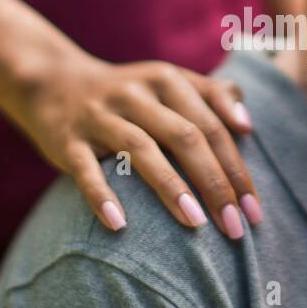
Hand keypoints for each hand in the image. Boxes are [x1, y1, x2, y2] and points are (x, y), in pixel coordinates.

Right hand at [14, 53, 262, 239]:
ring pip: (141, 149)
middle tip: (235, 227)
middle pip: (185, 137)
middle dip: (215, 183)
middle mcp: (136, 94)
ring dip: (171, 187)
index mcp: (167, 80)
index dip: (237, 168)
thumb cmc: (129, 95)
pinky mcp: (68, 139)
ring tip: (196, 224)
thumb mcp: (169, 83)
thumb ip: (212, 95)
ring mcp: (100, 116)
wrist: (52, 84)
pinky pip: (86, 169)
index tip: (254, 210)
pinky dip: (102, 195)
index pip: (212, 125)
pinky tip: (119, 224)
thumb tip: (247, 125)